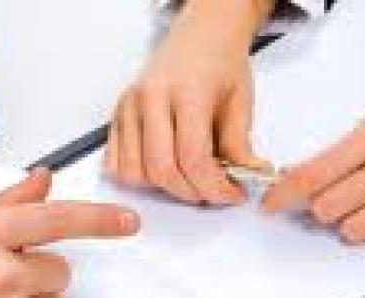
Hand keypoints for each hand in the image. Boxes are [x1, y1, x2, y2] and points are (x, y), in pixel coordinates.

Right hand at [105, 0, 272, 204]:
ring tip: (189, 178)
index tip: (233, 193)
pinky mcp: (117, 116)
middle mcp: (151, 97)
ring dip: (164, 188)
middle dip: (192, 192)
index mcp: (186, 91)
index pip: (193, 158)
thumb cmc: (220, 65)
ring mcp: (129, 106)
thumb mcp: (240, 103)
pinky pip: (116, 164)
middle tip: (214, 191)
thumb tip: (247, 181)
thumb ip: (240, 147)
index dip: (215, 187)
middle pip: (162, 170)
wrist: (200, 38)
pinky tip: (164, 168)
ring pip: (135, 173)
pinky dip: (139, 177)